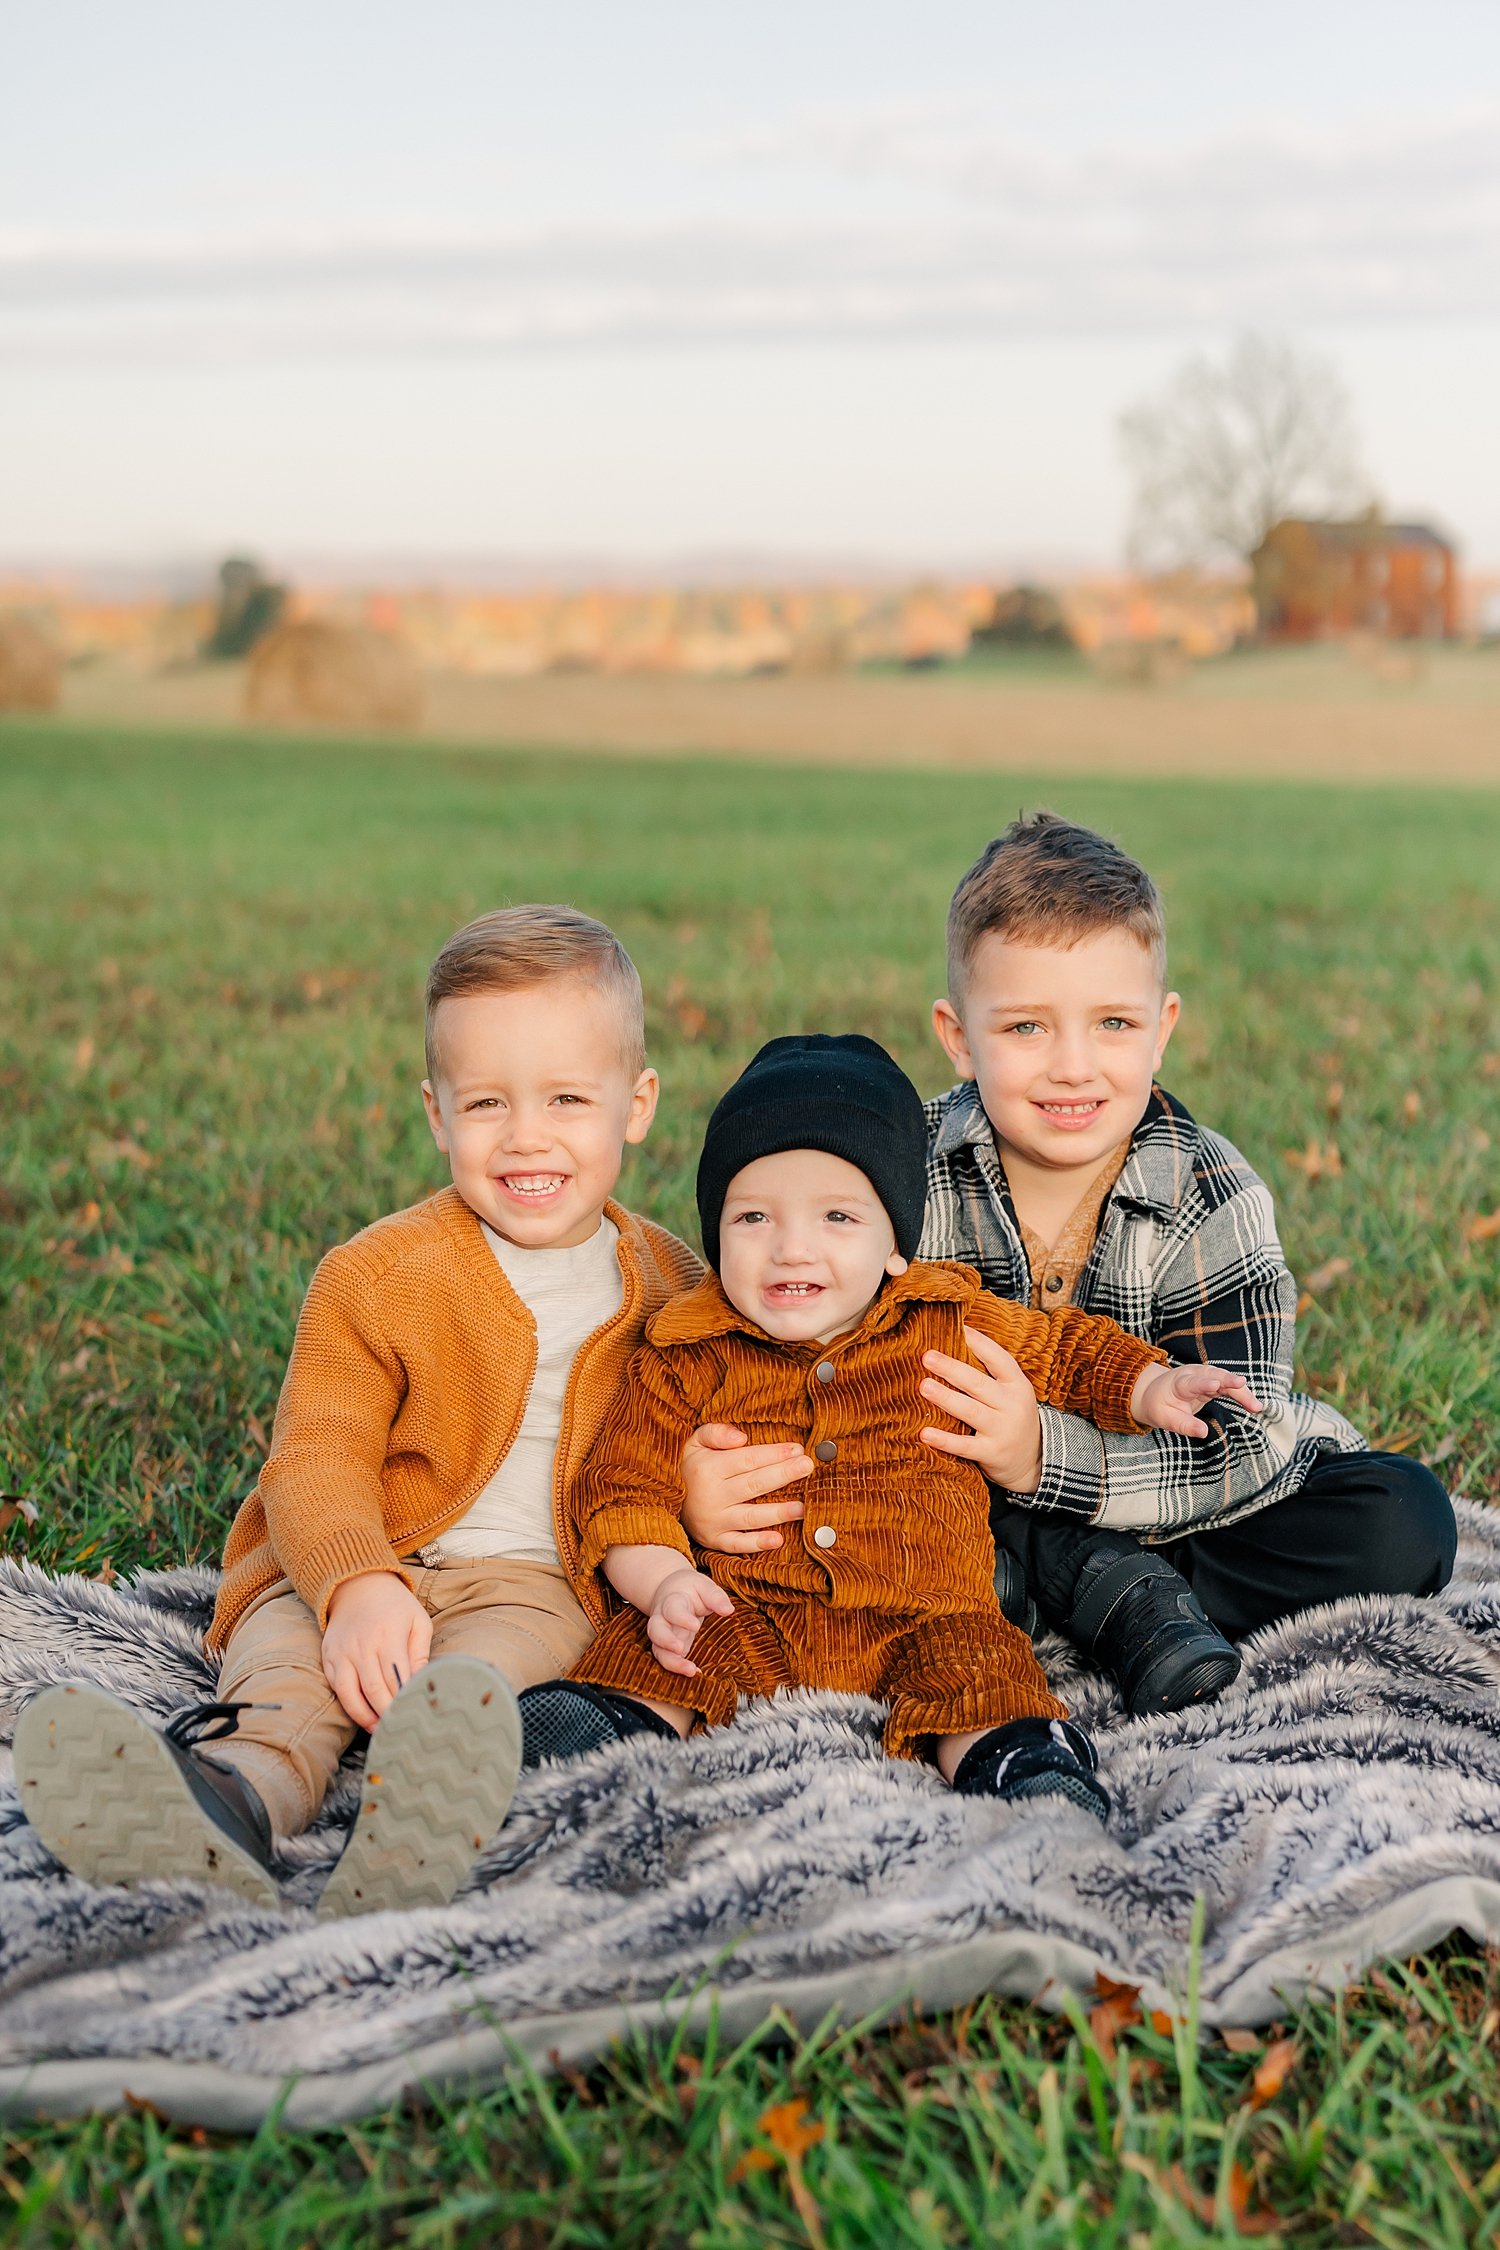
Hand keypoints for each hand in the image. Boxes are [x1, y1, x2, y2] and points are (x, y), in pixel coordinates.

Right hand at [321, 1571, 432, 1729]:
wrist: (358, 1584)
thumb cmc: (395, 1605)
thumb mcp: (418, 1621)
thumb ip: (421, 1654)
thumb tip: (422, 1684)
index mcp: (389, 1635)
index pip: (396, 1678)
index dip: (404, 1701)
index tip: (415, 1716)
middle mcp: (362, 1645)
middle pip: (374, 1690)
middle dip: (387, 1714)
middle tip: (400, 1729)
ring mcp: (342, 1652)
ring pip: (351, 1694)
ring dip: (365, 1717)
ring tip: (380, 1730)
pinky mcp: (329, 1657)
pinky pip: (336, 1687)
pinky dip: (349, 1705)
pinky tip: (363, 1716)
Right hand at [646, 1567, 734, 1677]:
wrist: (671, 1591)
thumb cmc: (690, 1589)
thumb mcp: (703, 1586)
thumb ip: (715, 1597)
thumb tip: (729, 1610)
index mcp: (672, 1601)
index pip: (672, 1609)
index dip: (681, 1618)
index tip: (695, 1626)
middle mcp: (662, 1618)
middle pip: (656, 1630)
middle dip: (666, 1641)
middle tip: (680, 1649)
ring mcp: (662, 1634)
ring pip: (658, 1649)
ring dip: (672, 1661)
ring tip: (690, 1670)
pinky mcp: (667, 1647)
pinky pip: (667, 1659)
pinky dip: (677, 1668)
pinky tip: (693, 1673)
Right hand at [680, 1422, 812, 1553]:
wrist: (660, 1500)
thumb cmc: (687, 1467)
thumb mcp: (693, 1442)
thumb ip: (716, 1433)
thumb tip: (741, 1437)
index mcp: (707, 1469)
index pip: (747, 1459)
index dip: (773, 1454)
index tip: (797, 1449)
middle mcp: (710, 1496)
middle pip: (753, 1484)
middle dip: (783, 1474)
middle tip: (807, 1466)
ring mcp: (713, 1521)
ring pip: (750, 1516)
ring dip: (778, 1512)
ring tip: (802, 1507)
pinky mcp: (714, 1540)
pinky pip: (737, 1544)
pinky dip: (757, 1544)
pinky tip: (779, 1540)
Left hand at [919, 1328, 1042, 1492]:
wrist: (1034, 1460)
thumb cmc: (1012, 1416)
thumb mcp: (1012, 1392)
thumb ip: (990, 1373)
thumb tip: (957, 1339)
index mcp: (1017, 1385)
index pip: (998, 1358)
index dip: (978, 1342)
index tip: (956, 1328)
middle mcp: (1012, 1405)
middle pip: (978, 1383)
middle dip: (951, 1368)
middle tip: (927, 1356)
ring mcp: (1002, 1430)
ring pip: (970, 1411)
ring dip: (946, 1398)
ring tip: (924, 1386)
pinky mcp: (991, 1453)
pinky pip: (965, 1446)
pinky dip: (945, 1440)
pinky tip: (925, 1433)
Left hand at [1130, 1362, 1263, 1437]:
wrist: (1155, 1393)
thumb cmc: (1159, 1406)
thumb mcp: (1164, 1419)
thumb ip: (1184, 1425)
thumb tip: (1203, 1432)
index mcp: (1179, 1383)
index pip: (1192, 1382)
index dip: (1203, 1383)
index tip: (1215, 1385)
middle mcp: (1194, 1375)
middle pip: (1214, 1375)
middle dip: (1228, 1380)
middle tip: (1243, 1384)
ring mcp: (1205, 1376)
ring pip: (1226, 1380)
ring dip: (1241, 1391)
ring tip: (1256, 1406)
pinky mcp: (1214, 1382)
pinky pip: (1230, 1387)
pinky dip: (1242, 1394)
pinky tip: (1254, 1405)